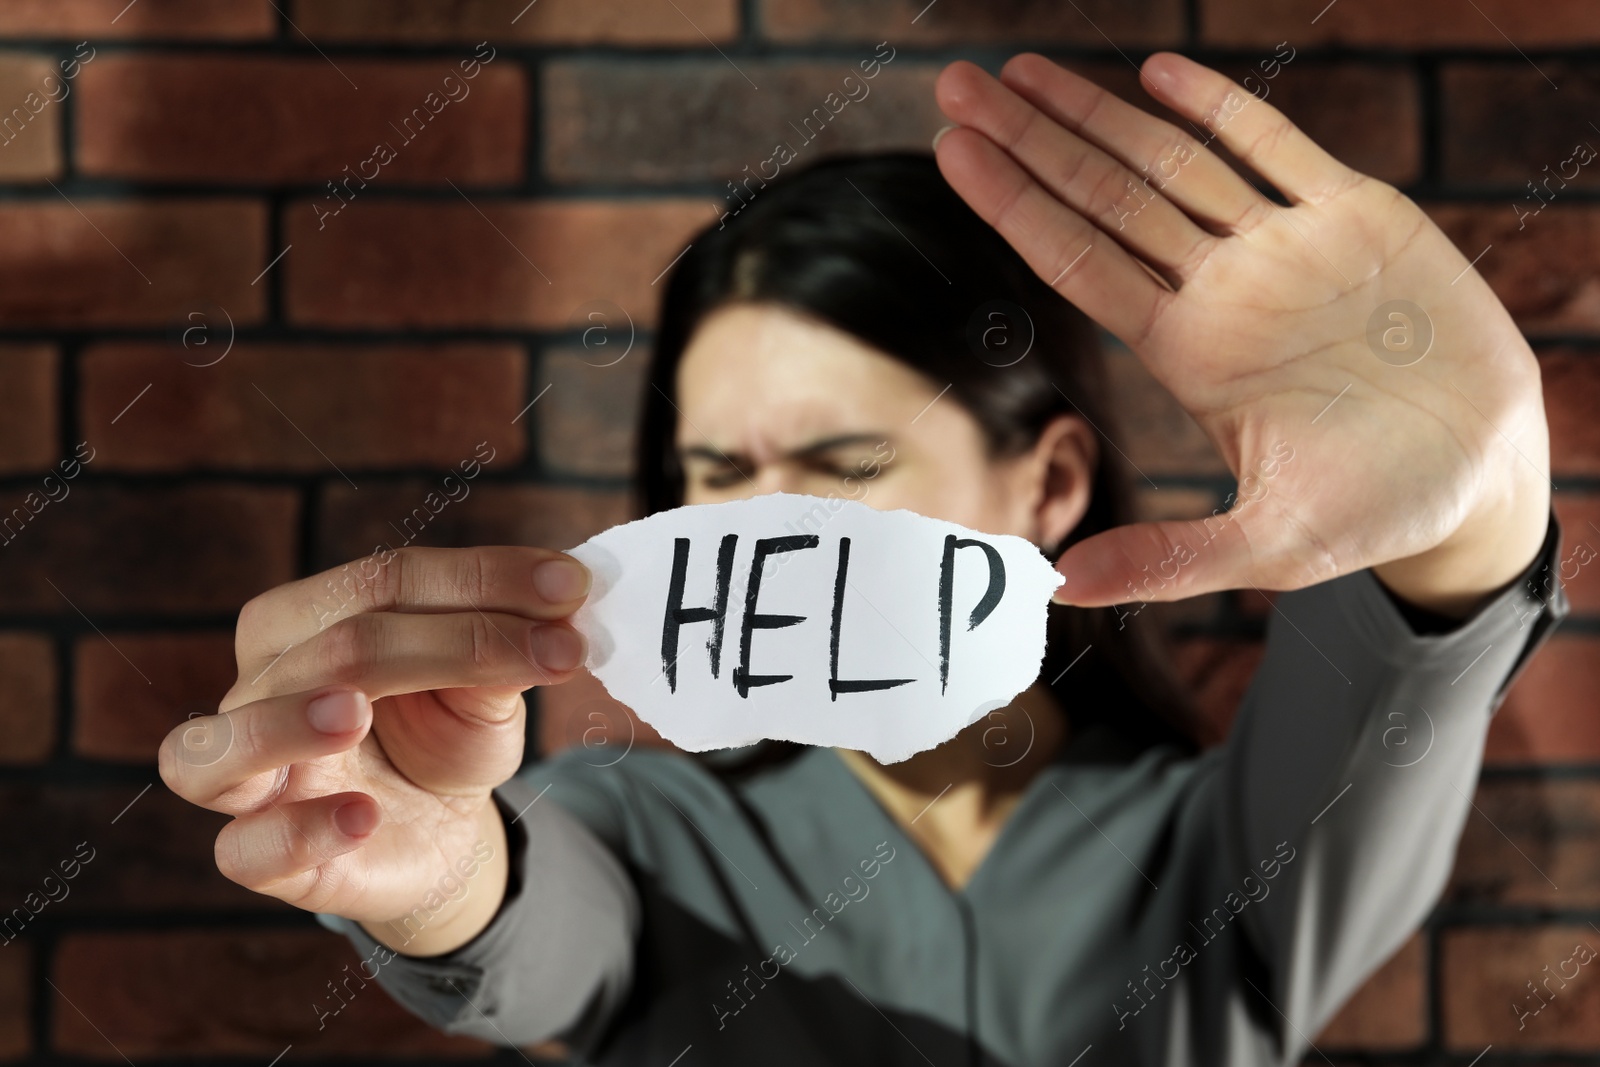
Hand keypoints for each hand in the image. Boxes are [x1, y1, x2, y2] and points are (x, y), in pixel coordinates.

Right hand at [159, 546, 588, 952]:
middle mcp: (257, 688)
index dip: (481, 577)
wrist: (440, 837)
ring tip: (355, 711)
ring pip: (217, 747)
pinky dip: (298, 830)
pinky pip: (245, 849)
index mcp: (304, 622)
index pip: (383, 579)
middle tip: (558, 647)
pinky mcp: (261, 858)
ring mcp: (245, 777)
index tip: (570, 585)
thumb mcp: (483, 691)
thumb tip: (558, 596)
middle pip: (335, 646)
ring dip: (284, 721)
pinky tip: (361, 817)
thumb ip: (499, 651)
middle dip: (457, 641)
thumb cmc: (442, 738)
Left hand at [934, 53, 1550, 615]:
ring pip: (1173, 163)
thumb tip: (1059, 585)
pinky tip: (1157, 74)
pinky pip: (1278, 147)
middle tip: (956, 85)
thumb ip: (1169, 559)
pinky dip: (1221, 108)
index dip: (1013, 204)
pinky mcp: (1359, 216)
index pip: (1078, 262)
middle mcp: (1221, 289)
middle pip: (1103, 198)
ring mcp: (1285, 247)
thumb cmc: (1372, 514)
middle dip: (1030, 140)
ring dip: (1096, 115)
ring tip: (1018, 71)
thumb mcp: (1270, 546)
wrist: (1480, 475)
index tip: (949, 152)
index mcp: (1191, 351)